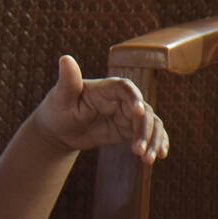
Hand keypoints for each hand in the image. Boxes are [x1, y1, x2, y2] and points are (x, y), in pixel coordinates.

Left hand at [30, 55, 169, 164]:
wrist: (58, 130)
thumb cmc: (57, 109)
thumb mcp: (60, 97)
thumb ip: (67, 80)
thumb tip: (65, 58)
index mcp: (106, 88)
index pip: (125, 88)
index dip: (134, 98)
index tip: (139, 112)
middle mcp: (121, 99)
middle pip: (143, 110)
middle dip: (145, 130)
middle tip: (140, 151)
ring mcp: (127, 114)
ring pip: (150, 123)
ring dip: (153, 140)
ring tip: (147, 159)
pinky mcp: (128, 129)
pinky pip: (149, 133)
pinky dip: (157, 142)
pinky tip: (160, 155)